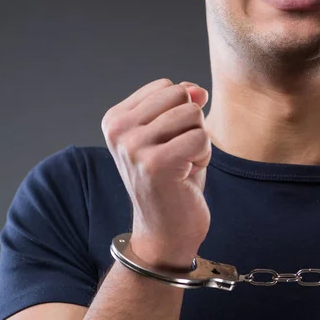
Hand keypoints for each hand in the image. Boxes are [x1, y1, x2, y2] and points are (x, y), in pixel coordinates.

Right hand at [102, 78, 210, 268]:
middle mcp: (118, 130)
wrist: (165, 231)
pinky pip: (201, 138)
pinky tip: (186, 177)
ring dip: (198, 143)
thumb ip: (181, 105)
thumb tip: (197, 89)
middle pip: (181, 96)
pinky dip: (203, 158)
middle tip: (178, 156)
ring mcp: (133, 147)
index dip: (180, 114)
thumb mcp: (174, 134)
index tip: (167, 144)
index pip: (168, 87)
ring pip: (193, 115)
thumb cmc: (172, 181)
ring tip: (181, 167)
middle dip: (191, 125)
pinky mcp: (155, 164)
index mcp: (115, 118)